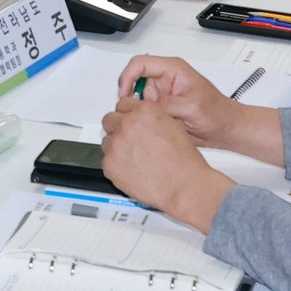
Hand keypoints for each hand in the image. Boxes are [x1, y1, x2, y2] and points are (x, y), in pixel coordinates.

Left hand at [99, 101, 235, 231]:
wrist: (183, 185)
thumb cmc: (183, 161)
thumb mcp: (172, 126)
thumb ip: (151, 116)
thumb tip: (139, 116)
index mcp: (144, 111)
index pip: (122, 104)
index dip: (127, 115)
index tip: (128, 121)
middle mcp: (128, 124)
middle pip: (109, 120)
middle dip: (118, 129)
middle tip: (130, 141)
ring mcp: (116, 144)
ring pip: (107, 141)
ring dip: (116, 147)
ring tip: (135, 159)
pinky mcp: (110, 164)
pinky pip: (107, 161)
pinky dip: (117, 165)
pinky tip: (132, 170)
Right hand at [107, 54, 280, 160]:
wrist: (226, 129)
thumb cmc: (218, 113)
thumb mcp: (191, 106)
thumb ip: (166, 102)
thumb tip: (143, 102)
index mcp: (173, 69)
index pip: (139, 64)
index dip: (127, 77)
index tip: (125, 95)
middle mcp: (165, 78)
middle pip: (135, 81)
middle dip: (136, 98)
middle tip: (145, 113)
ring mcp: (162, 93)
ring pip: (138, 98)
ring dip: (143, 110)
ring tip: (161, 120)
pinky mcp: (161, 106)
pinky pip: (145, 110)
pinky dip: (147, 118)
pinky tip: (160, 125)